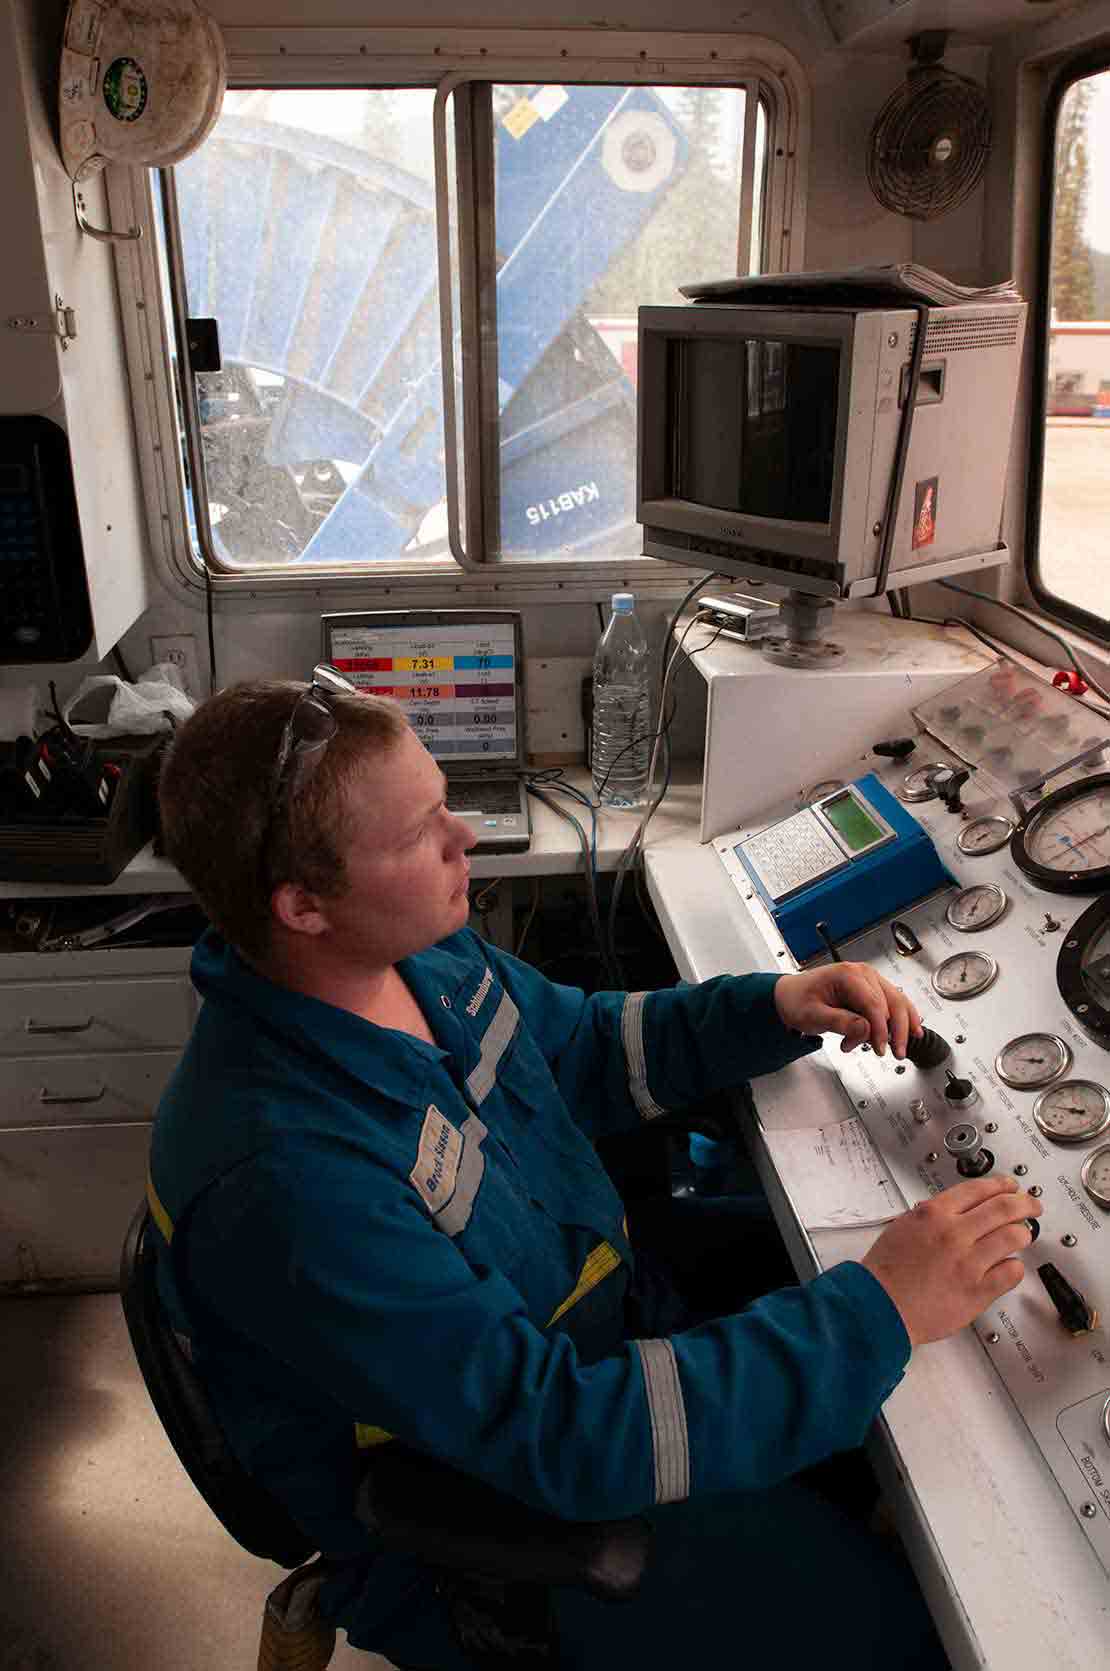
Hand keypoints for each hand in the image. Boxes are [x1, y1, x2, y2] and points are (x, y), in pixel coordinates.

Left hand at [773, 961, 920, 1056]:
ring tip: (898, 1048)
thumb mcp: (812, 1015)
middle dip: (895, 1031)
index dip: (880, 1029)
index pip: (873, 1004)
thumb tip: (865, 1029)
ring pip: (897, 1003)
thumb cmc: (797, 1000)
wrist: (790, 996)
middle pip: (892, 1002)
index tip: (880, 1048)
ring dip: (899, 1027)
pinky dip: (902, 1019)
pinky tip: (912, 1031)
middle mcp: (863, 974)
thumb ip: (839, 1022)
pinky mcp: (872, 990)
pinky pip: (894, 1004)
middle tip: (895, 1053)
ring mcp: (869, 981)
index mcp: (847, 974)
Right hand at [861, 1176, 1041, 1346]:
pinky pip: (1011, 1272)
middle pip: (1004, 1208)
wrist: (880, 1307)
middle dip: (1025, 1204)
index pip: (978, 1189)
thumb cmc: (886, 1273)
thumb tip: (951, 1212)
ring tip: (1023, 1235)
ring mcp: (969, 1262)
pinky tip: (1009, 1266)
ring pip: (1013, 1237)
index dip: (1001, 1186)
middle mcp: (954, 1233)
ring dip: (1023, 1233)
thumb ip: (929, 1216)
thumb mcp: (902, 1227)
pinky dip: (1015, 1267)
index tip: (1010, 1187)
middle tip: (1031, 1205)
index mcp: (934, 1214)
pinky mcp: (978, 1290)